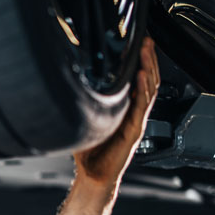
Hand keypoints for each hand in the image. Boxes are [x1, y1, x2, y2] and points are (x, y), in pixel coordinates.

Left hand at [73, 37, 160, 187]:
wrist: (93, 176)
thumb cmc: (89, 151)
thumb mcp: (84, 119)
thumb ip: (80, 103)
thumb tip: (64, 83)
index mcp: (125, 109)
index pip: (137, 80)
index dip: (140, 61)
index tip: (137, 42)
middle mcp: (134, 113)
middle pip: (147, 81)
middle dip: (148, 58)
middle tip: (147, 39)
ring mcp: (136, 121)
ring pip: (149, 90)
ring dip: (149, 69)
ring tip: (147, 51)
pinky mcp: (134, 132)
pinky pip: (142, 108)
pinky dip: (143, 91)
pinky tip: (141, 77)